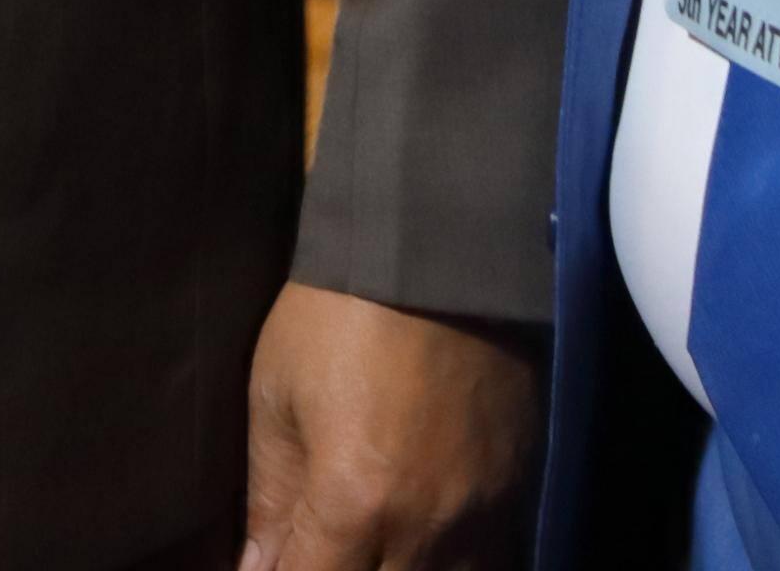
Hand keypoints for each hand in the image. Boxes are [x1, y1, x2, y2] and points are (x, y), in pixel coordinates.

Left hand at [239, 286, 537, 570]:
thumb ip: (271, 499)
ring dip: (400, 568)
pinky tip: (422, 537)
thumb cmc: (336, 313)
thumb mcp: (276, 397)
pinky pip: (489, 557)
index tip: (274, 562)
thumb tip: (259, 570)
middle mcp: (428, 524)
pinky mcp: (519, 485)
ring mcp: (483, 510)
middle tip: (323, 542)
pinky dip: (452, 559)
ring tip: (372, 540)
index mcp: (356, 503)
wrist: (436, 241)